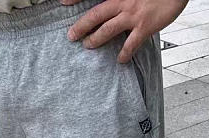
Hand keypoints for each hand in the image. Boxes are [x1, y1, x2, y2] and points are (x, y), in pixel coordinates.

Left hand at [65, 0, 186, 62]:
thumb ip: (124, 0)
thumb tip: (116, 11)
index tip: (63, 2)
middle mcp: (122, 0)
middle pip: (96, 14)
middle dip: (81, 25)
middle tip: (71, 36)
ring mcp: (133, 14)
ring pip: (108, 29)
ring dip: (96, 39)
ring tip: (88, 46)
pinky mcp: (145, 26)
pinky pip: (131, 43)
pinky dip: (125, 53)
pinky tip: (120, 60)